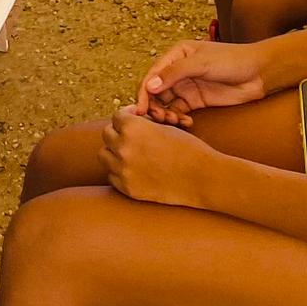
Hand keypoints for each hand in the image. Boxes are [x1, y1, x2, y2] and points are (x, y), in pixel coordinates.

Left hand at [101, 105, 221, 206]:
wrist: (202, 178)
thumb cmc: (188, 148)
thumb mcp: (164, 127)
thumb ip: (141, 124)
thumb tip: (126, 122)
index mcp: (133, 128)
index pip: (116, 116)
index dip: (127, 116)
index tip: (136, 119)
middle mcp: (124, 148)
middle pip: (107, 134)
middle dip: (118, 132)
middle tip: (133, 136)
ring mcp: (124, 170)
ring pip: (104, 155)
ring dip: (114, 151)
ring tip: (130, 152)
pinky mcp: (128, 189)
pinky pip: (112, 176)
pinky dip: (119, 171)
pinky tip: (134, 169)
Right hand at [133, 39, 266, 122]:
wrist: (258, 73)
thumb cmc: (231, 60)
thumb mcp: (201, 63)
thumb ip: (174, 73)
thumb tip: (149, 86)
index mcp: (176, 55)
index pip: (152, 75)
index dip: (144, 92)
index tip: (140, 110)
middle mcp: (177, 71)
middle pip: (155, 92)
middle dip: (154, 107)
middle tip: (160, 119)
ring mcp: (187, 86)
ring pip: (166, 104)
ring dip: (166, 114)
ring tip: (174, 122)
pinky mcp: (196, 101)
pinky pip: (179, 112)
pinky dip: (179, 119)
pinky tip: (186, 123)